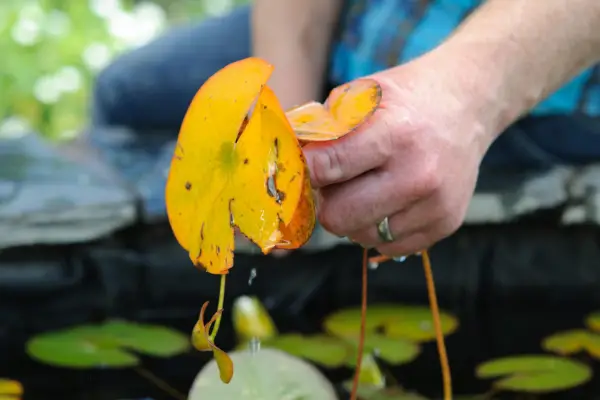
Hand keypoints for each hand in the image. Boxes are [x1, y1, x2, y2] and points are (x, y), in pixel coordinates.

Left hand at [302, 50, 498, 256]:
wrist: (468, 106)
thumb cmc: (407, 99)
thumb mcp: (363, 94)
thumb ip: (323, 127)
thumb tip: (286, 157)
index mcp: (394, 134)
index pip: (327, 168)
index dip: (308, 170)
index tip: (307, 166)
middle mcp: (418, 175)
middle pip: (339, 217)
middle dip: (328, 202)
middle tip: (336, 183)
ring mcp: (435, 205)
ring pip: (361, 237)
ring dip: (355, 217)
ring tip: (368, 187)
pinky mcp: (445, 225)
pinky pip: (388, 246)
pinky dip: (380, 228)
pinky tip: (390, 200)